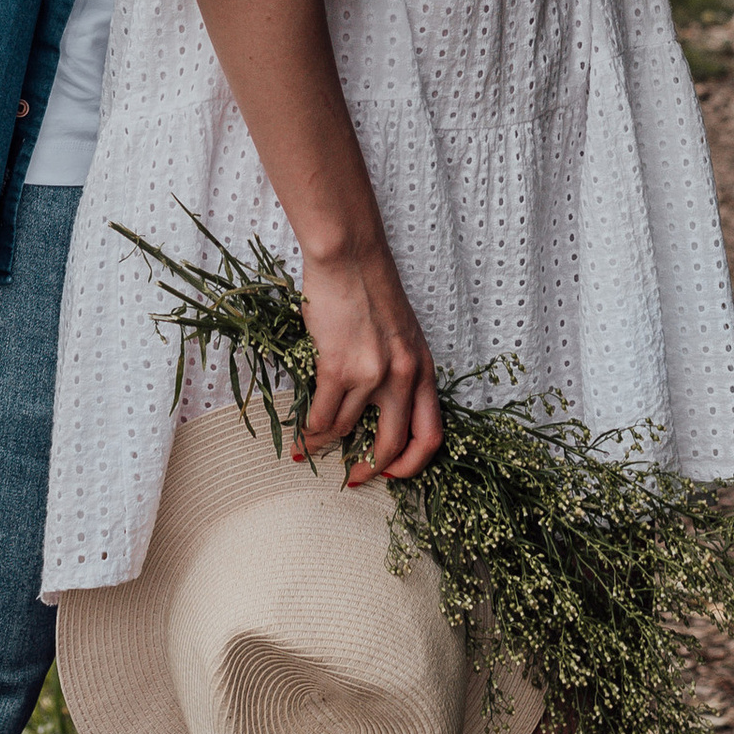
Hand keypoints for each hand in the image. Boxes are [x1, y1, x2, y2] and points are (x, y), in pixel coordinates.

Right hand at [298, 237, 441, 484]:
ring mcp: (373, 374)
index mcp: (424, 368)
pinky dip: (309, 432)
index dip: (414, 463)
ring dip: (326, 444)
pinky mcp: (339, 367)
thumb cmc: (370, 287)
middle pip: (395, 444)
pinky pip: (322, 416)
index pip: (433, 434)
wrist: (349, 256)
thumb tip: (375, 409)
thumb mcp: (401, 334)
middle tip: (353, 476)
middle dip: (372, 469)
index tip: (394, 473)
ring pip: (347, 430)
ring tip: (310, 446)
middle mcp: (405, 376)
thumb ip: (396, 369)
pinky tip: (301, 435)